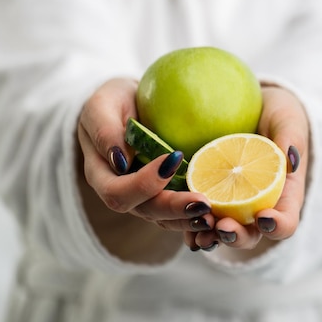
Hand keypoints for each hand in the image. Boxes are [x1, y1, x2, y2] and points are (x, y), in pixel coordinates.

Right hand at [76, 78, 215, 260]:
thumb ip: (104, 130)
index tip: (173, 158)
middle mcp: (124, 193)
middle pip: (147, 211)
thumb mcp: (102, 105)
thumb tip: (120, 161)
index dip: (144, 183)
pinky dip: (198, 213)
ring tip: (215, 214)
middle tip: (204, 202)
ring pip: (166, 219)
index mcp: (102, 175)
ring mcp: (146, 198)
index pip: (118, 192)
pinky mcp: (167, 194)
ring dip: (190, 219)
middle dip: (176, 209)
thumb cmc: (114, 101)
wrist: (131, 105)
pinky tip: (220, 211)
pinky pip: (181, 212)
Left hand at [185, 84, 309, 252]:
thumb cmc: (278, 116)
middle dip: (237, 237)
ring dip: (212, 237)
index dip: (277, 226)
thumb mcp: (287, 121)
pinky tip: (181, 225)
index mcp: (283, 196)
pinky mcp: (211, 195)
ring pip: (224, 232)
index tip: (263, 216)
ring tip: (199, 234)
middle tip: (223, 227)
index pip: (286, 222)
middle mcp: (258, 206)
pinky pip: (201, 219)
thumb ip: (290, 138)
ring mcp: (233, 204)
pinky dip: (191, 226)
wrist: (253, 109)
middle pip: (252, 235)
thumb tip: (290, 160)